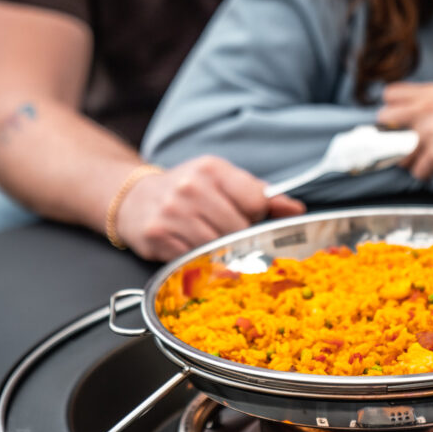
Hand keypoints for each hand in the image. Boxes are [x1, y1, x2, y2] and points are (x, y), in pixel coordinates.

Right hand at [116, 156, 304, 261]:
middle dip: (241, 238)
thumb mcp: (223, 181)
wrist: (135, 199)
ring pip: (217, 248)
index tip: (247, 217)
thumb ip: (261, 194)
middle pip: (239, 229)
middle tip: (229, 234)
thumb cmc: (188, 191)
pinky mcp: (157, 236)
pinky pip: (193, 260)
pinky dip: (199, 262)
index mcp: (212, 169)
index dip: (257, 215)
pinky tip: (193, 250)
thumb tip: (297, 210)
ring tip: (212, 242)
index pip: (256, 200)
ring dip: (221, 253)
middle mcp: (191, 188)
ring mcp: (172, 213)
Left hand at [377, 82, 432, 182]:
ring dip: (411, 159)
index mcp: (429, 94)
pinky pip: (416, 170)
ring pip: (398, 150)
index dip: (391, 110)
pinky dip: (427, 172)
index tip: (399, 122)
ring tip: (431, 156)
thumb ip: (420, 105)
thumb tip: (390, 118)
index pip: (390, 94)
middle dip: (393, 133)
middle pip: (384, 118)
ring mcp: (429, 130)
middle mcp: (426, 108)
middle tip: (409, 143)